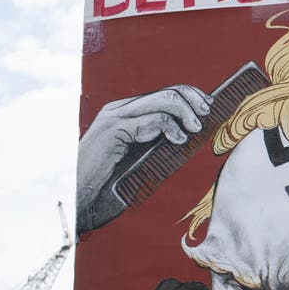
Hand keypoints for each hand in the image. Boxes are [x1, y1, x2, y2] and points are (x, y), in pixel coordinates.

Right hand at [76, 85, 211, 216]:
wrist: (79, 198)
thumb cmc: (110, 183)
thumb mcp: (141, 159)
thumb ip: (160, 143)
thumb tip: (192, 136)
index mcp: (127, 113)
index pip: (166, 93)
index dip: (191, 96)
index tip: (209, 108)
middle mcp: (120, 109)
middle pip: (169, 91)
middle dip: (194, 100)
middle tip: (206, 115)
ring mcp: (115, 117)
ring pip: (164, 100)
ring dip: (186, 113)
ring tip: (195, 128)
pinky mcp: (113, 130)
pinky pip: (152, 120)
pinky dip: (171, 128)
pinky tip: (179, 140)